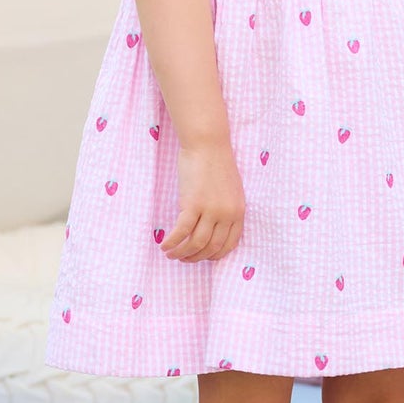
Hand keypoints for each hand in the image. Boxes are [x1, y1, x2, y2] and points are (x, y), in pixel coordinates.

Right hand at [162, 140, 244, 261]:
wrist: (207, 144)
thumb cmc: (216, 162)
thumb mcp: (230, 190)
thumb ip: (225, 210)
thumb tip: (212, 228)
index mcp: (238, 211)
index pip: (229, 245)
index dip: (213, 255)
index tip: (201, 256)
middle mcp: (227, 214)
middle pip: (211, 247)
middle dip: (195, 257)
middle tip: (183, 258)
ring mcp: (210, 210)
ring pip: (196, 243)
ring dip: (182, 253)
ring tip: (171, 254)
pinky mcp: (193, 204)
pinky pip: (181, 231)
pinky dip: (172, 242)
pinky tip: (164, 245)